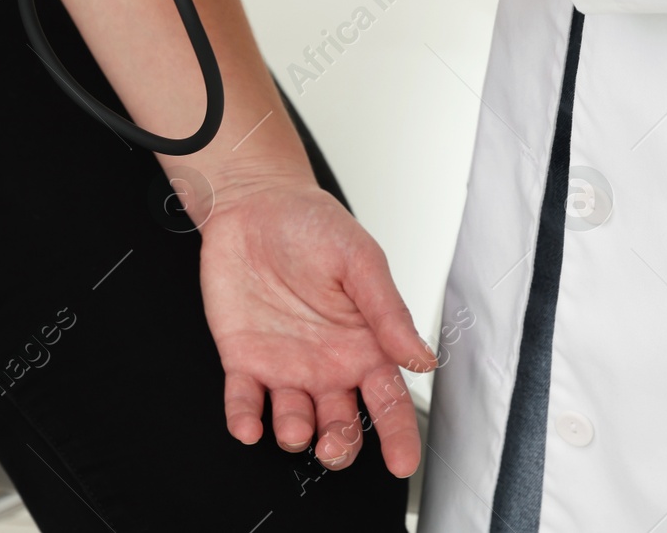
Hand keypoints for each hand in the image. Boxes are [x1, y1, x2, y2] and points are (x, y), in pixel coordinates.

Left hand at [198, 179, 436, 475]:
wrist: (254, 203)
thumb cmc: (314, 225)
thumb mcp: (361, 261)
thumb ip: (388, 312)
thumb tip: (422, 359)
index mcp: (365, 344)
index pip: (389, 402)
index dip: (398, 437)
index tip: (401, 464)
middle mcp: (328, 364)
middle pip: (342, 426)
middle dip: (341, 445)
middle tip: (335, 444)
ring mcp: (285, 366)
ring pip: (295, 422)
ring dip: (295, 434)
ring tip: (294, 427)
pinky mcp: (244, 360)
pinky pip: (244, 402)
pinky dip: (245, 420)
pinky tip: (248, 425)